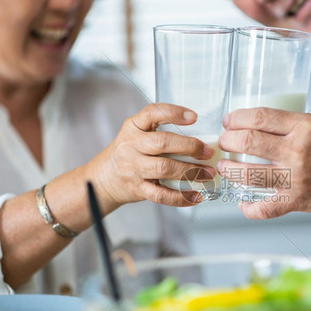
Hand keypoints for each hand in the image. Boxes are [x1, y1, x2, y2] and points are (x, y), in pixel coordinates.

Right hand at [88, 103, 215, 209]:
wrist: (103, 179)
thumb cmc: (128, 153)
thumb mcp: (136, 134)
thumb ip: (160, 131)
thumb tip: (200, 138)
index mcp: (133, 127)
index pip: (152, 113)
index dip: (174, 113)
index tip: (194, 117)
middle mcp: (131, 146)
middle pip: (162, 143)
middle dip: (190, 146)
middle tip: (208, 151)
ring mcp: (133, 168)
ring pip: (164, 168)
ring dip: (191, 172)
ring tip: (208, 173)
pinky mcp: (138, 189)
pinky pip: (161, 194)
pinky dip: (181, 197)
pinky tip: (195, 196)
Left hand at [217, 107, 310, 218]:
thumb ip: (298, 125)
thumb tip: (269, 126)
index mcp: (306, 127)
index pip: (260, 117)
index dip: (238, 117)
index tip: (230, 120)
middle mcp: (298, 151)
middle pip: (248, 142)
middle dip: (229, 139)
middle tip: (224, 141)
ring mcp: (296, 179)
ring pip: (249, 174)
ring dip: (231, 170)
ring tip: (225, 166)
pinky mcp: (298, 201)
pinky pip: (265, 209)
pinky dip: (250, 208)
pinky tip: (242, 203)